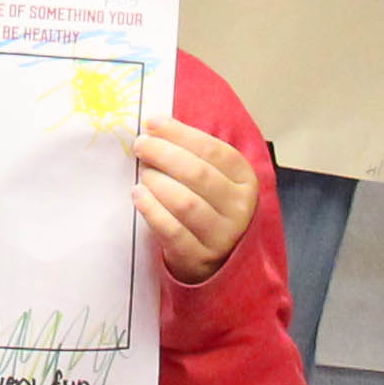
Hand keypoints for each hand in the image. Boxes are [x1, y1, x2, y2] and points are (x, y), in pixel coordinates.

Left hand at [130, 115, 258, 282]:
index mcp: (245, 180)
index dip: (181, 134)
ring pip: (186, 203)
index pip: (214, 150)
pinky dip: (152, 210)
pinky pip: (172, 231)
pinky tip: (138, 195)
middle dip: (164, 154)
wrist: (219, 261)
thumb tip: (156, 125)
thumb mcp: (216, 180)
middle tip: (141, 145)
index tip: (153, 123)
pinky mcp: (200, 257)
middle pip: (198, 174)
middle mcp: (239, 208)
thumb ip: (195, 154)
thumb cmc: (210, 208)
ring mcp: (222, 236)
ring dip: (157, 183)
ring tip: (143, 174)